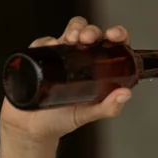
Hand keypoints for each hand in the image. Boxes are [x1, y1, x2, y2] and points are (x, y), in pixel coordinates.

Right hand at [0, 16, 132, 140]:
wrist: (32, 127)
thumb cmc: (61, 119)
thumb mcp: (88, 114)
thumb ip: (108, 107)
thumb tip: (125, 94)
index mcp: (97, 68)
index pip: (111, 45)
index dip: (117, 34)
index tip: (114, 35)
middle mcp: (80, 58)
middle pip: (90, 33)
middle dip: (91, 30)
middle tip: (88, 39)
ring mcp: (61, 56)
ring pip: (70, 31)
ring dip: (74, 29)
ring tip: (72, 39)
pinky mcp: (40, 57)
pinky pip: (44, 42)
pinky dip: (48, 41)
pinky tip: (51, 47)